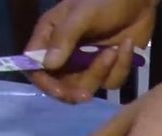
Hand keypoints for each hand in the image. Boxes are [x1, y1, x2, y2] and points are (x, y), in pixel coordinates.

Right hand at [26, 0, 157, 103]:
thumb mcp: (83, 14)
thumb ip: (65, 37)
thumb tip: (48, 65)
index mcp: (49, 38)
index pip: (35, 68)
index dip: (44, 83)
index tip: (58, 91)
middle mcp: (64, 54)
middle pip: (59, 86)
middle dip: (74, 91)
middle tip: (87, 94)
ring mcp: (86, 64)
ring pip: (86, 87)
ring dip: (101, 73)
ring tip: (114, 51)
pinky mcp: (107, 69)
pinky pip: (110, 82)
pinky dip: (120, 67)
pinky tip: (126, 46)